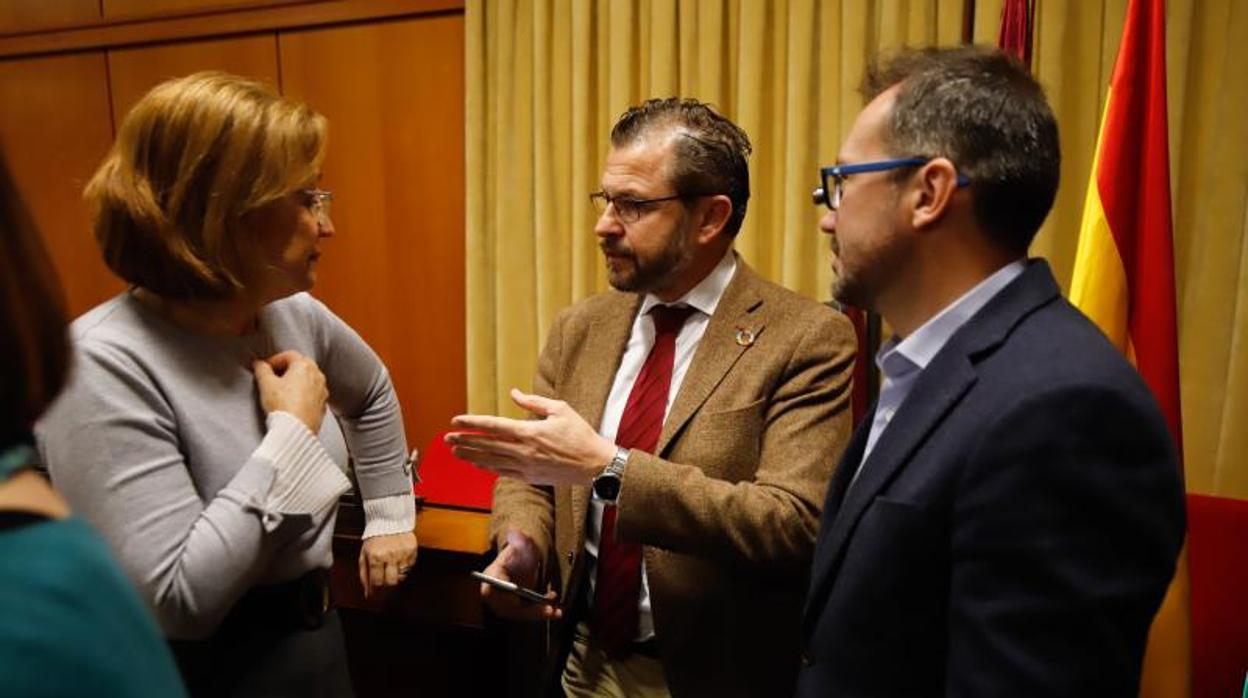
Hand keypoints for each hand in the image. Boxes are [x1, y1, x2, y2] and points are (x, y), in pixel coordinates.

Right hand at [253, 350, 327, 432]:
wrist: (295, 430)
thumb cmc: (283, 406)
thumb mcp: (266, 384)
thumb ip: (262, 370)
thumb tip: (259, 365)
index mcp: (304, 366)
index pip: (289, 355)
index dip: (275, 360)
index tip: (265, 368)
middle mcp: (317, 376)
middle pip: (301, 365)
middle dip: (287, 369)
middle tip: (273, 377)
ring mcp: (322, 391)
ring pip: (309, 380)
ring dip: (296, 381)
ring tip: (282, 391)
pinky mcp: (323, 405)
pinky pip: (312, 394)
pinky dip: (303, 394)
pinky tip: (292, 403)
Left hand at [358, 531, 417, 597]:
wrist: (389, 520)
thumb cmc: (375, 538)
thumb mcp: (364, 554)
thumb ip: (364, 574)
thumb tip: (368, 593)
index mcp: (375, 557)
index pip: (377, 582)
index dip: (376, 586)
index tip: (376, 584)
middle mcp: (390, 555)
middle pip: (391, 581)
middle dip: (387, 581)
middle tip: (385, 575)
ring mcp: (402, 553)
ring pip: (402, 575)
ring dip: (396, 574)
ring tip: (392, 564)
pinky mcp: (412, 549)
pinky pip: (410, 566)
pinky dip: (405, 565)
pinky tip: (399, 558)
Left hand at [446, 388, 615, 485]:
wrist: (595, 465)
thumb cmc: (580, 434)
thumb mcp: (560, 409)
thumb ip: (533, 402)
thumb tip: (514, 392)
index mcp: (530, 432)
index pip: (493, 425)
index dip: (472, 423)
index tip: (456, 420)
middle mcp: (524, 451)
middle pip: (486, 445)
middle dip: (465, 441)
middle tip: (447, 438)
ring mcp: (526, 467)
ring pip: (491, 461)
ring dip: (471, 456)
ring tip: (456, 452)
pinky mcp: (530, 478)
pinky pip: (503, 473)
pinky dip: (488, 468)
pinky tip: (478, 465)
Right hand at [480, 529, 560, 620]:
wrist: (521, 564)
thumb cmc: (518, 553)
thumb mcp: (520, 544)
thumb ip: (519, 539)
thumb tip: (516, 531)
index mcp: (491, 577)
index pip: (494, 588)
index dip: (506, 592)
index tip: (518, 592)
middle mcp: (494, 596)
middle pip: (509, 606)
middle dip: (530, 609)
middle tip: (548, 608)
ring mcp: (504, 605)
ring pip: (521, 614)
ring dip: (539, 613)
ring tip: (556, 611)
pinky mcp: (515, 611)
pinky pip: (528, 616)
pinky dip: (541, 614)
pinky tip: (556, 612)